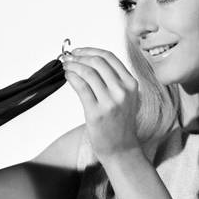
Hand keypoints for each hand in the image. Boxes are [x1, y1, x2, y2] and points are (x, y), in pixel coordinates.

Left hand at [60, 46, 141, 161]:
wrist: (121, 148)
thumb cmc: (120, 124)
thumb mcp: (125, 97)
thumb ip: (114, 80)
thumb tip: (89, 61)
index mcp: (132, 84)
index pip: (110, 57)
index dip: (91, 50)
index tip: (79, 51)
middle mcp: (123, 91)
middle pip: (98, 62)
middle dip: (79, 56)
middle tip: (69, 57)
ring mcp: (110, 102)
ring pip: (88, 72)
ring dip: (73, 66)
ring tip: (66, 66)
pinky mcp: (96, 112)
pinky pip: (81, 87)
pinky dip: (72, 77)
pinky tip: (68, 76)